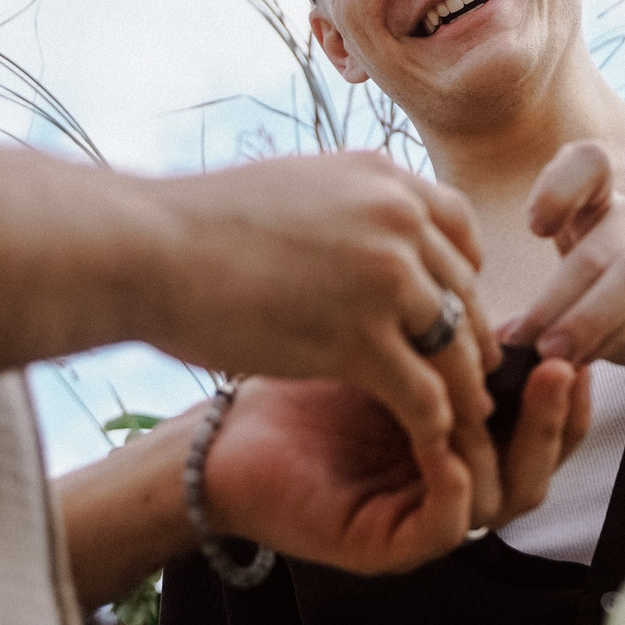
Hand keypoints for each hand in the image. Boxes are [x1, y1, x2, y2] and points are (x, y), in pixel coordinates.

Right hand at [140, 152, 497, 458]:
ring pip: (454, 347)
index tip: (455, 313)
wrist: (146, 249)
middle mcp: (398, 219)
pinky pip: (422, 392)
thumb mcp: (298, 187)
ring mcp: (385, 279)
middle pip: (466, 292)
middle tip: (478, 380)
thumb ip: (348, 206)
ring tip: (465, 425)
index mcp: (385, 179)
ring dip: (463, 389)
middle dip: (472, 339)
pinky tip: (429, 445)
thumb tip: (365, 221)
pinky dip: (433, 423)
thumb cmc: (202, 225)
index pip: (460, 230)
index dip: (464, 278)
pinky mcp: (359, 339)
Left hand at [205, 363, 590, 575]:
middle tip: (563, 369)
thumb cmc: (303, 385)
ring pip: (504, 499)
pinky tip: (449, 445)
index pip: (541, 431)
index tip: (573, 345)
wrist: (225, 432)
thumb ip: (452, 342)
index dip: (566, 394)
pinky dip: (455, 485)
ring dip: (521, 445)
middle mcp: (453, 488)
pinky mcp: (385, 547)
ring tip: (525, 393)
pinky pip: (445, 526)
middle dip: (558, 419)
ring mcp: (421, 520)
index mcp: (466, 445)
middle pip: (536, 468)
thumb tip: (513, 304)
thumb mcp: (394, 351)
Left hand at [501, 142, 624, 370]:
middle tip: (520, 340)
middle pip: (597, 245)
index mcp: (606, 203)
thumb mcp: (592, 279)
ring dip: (586, 318)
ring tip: (552, 355)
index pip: (588, 162)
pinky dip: (617, 338)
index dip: (559, 185)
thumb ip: (550, 302)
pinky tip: (589, 361)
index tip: (535, 229)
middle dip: (554, 297)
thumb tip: (498, 338)